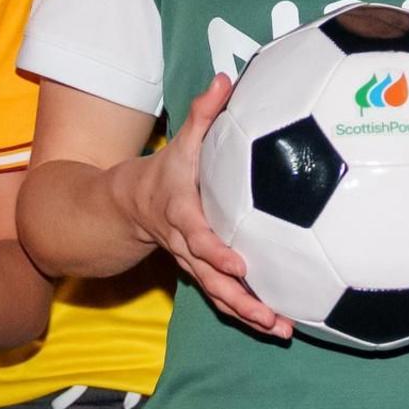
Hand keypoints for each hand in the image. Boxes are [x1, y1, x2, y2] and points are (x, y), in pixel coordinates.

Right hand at [121, 75, 288, 339]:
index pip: (198, 235)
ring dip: (248, 314)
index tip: (239, 264)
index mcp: (182, 213)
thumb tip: (225, 78)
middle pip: (210, 278)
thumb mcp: (181, 139)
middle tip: (269, 315)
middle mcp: (187, 245)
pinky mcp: (203, 273)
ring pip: (218, 295)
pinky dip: (246, 313)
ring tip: (280, 330)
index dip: (216, 251)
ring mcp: (194, 264)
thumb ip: (204, 112)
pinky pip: (223, 297)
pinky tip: (276, 326)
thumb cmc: (166, 169)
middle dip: (239, 298)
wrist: (128, 205)